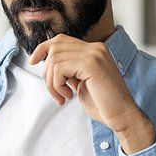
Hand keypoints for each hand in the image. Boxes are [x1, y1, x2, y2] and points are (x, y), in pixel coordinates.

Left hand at [27, 33, 154, 151]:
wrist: (122, 116)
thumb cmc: (102, 103)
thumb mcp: (81, 81)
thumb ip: (69, 68)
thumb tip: (48, 61)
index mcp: (94, 50)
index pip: (60, 39)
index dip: (43, 48)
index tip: (32, 61)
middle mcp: (95, 48)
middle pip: (54, 48)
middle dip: (47, 72)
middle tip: (55, 91)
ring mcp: (94, 54)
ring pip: (54, 60)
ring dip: (52, 83)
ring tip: (63, 96)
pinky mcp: (91, 64)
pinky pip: (59, 69)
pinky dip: (57, 85)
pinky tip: (69, 96)